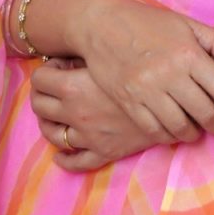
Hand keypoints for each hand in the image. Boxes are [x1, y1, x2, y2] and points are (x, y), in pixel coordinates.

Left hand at [31, 57, 176, 171]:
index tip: (58, 65)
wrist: (172, 97)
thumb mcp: (111, 53)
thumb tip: (73, 52)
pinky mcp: (104, 151)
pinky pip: (76, 162)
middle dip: (41, 94)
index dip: (46, 69)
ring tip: (54, 115)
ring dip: (48, 124)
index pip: (40, 80)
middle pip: (40, 106)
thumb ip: (88, 52)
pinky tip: (61, 154)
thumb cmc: (141, 67)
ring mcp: (89, 136)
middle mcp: (76, 113)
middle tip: (53, 86)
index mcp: (74, 87)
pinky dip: (64, 159)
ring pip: (53, 135)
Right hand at [71, 0, 213, 142]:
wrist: (102, 24)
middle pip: (207, 114)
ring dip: (196, 133)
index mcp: (189, 54)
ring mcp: (148, 91)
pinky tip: (176, 128)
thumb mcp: (185, 24)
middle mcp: (171, 75)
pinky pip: (156, 131)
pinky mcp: (129, 102)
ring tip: (199, 128)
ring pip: (182, 127)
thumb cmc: (148, 22)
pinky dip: (170, 135)